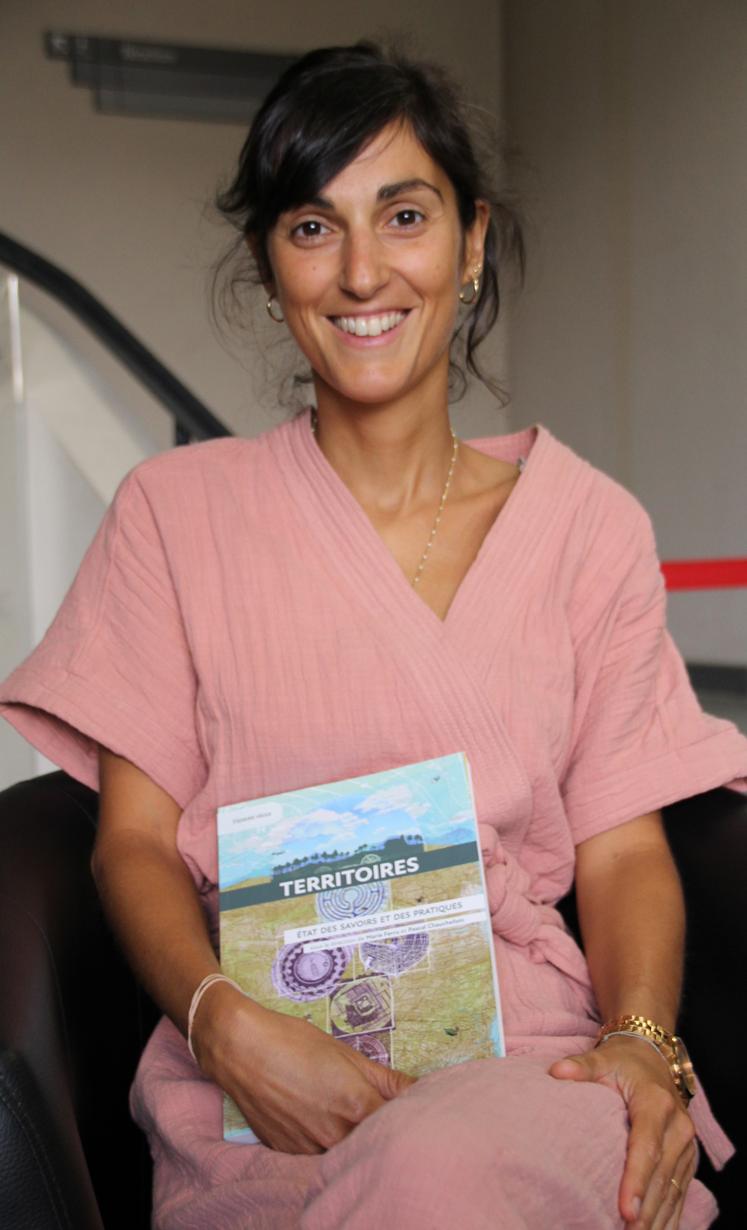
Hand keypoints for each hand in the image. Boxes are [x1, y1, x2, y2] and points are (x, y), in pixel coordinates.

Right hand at [193, 983, 415, 1153]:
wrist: (240, 1049)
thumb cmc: (294, 1043)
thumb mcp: (346, 1054)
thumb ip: (387, 1079)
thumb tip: (421, 1090)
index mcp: (356, 1107)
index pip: (399, 1126)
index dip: (409, 1118)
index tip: (415, 1110)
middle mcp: (335, 1136)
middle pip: (374, 1145)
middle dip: (384, 1133)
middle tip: (384, 1114)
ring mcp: (310, 1149)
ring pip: (346, 1155)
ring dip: (355, 1142)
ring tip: (348, 1117)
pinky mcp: (289, 1155)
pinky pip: (318, 1158)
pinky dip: (328, 1147)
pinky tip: (322, 1124)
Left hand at [549, 1036, 695, 1229]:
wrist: (652, 1056)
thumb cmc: (623, 1062)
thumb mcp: (602, 1059)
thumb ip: (581, 1066)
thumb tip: (558, 1071)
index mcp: (657, 1103)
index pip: (647, 1146)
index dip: (636, 1179)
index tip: (626, 1209)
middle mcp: (678, 1127)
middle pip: (661, 1175)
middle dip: (646, 1210)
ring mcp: (686, 1146)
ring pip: (673, 1190)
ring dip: (658, 1219)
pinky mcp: (687, 1159)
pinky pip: (679, 1193)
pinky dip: (669, 1217)